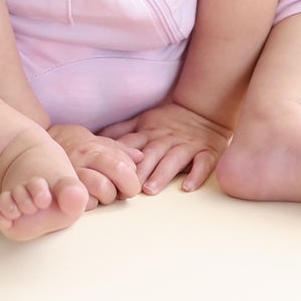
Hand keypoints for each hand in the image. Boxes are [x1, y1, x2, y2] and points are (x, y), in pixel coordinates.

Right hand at [48, 124, 142, 204]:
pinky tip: (87, 198)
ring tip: (103, 194)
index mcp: (94, 149)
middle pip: (114, 177)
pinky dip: (89, 204)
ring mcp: (71, 176)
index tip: (130, 182)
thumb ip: (118, 149)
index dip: (132, 178)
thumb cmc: (70, 144)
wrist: (34, 146)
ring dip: (106, 197)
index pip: (123, 165)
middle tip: (121, 191)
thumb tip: (140, 157)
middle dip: (122, 189)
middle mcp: (83, 161)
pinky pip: (83, 204)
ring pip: (100, 192)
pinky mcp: (61, 192)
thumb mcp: (95, 139)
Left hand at [102, 101, 230, 192]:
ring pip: (173, 160)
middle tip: (126, 188)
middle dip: (138, 170)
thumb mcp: (141, 121)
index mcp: (149, 133)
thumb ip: (120, 131)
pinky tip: (187, 187)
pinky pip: (203, 163)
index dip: (120, 158)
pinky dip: (196, 175)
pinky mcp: (206, 152)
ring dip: (161, 174)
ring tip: (150, 189)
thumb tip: (94, 138)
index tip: (108, 174)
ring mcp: (187, 146)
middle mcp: (166, 139)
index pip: (132, 145)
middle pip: (150, 154)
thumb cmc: (167, 121)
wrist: (202, 110)